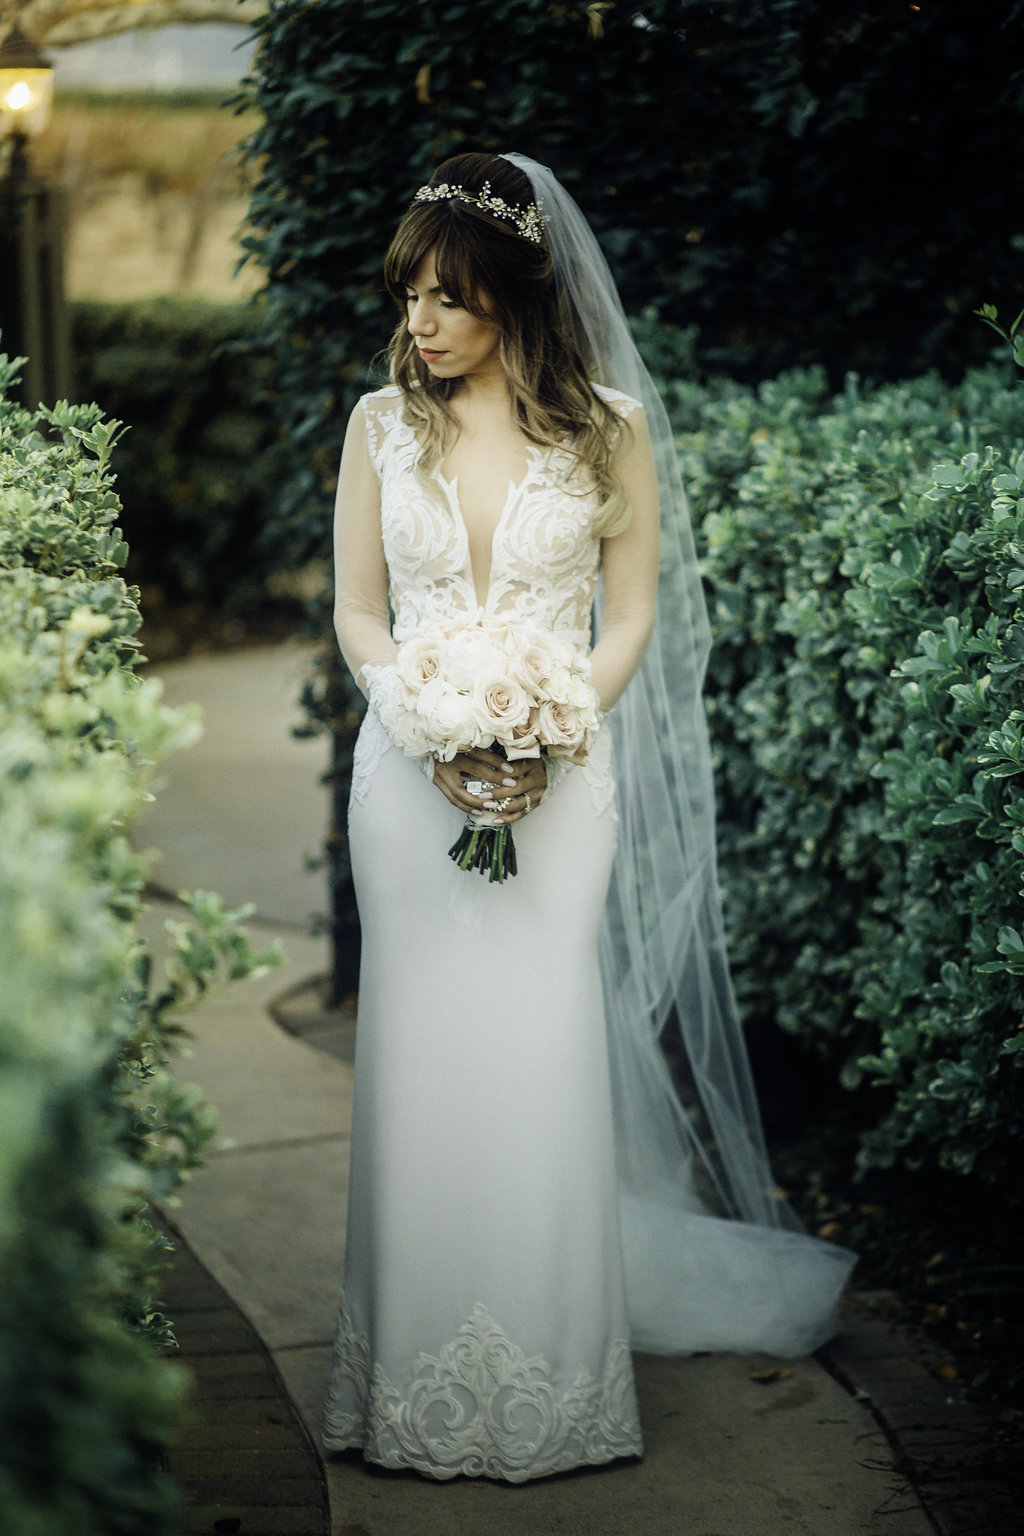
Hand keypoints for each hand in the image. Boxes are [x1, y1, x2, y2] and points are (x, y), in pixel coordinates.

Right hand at [431, 746, 547, 823]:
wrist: (426, 740)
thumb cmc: (450, 738)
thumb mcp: (466, 740)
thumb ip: (481, 749)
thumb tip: (503, 759)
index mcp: (453, 751)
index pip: (478, 758)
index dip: (496, 764)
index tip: (511, 772)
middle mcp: (445, 765)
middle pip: (466, 784)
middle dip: (484, 793)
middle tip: (500, 799)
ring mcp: (438, 776)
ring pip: (456, 796)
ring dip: (474, 804)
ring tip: (491, 807)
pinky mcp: (437, 782)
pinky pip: (451, 798)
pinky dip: (465, 805)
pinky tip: (477, 809)